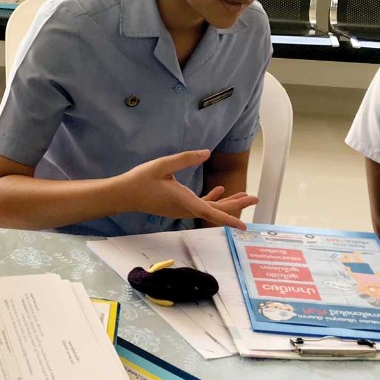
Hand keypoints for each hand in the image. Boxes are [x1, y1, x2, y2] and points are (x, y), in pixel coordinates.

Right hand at [118, 150, 257, 228]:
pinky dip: (212, 199)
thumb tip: (207, 153)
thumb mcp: (162, 165)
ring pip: (210, 208)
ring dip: (227, 202)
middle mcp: (185, 207)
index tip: (244, 226)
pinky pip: (200, 204)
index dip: (229, 218)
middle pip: (216, 210)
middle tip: (255, 198)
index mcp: (183, 200)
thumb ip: (185, 158)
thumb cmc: (140, 180)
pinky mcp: (178, 205)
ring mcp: (182, 208)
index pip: (210, 211)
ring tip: (244, 195)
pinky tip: (220, 189)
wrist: (123, 194)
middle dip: (236, 205)